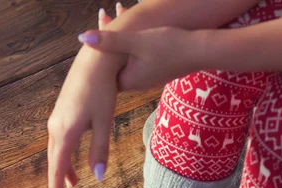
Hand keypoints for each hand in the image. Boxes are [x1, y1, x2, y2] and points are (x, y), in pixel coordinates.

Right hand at [46, 4, 127, 187]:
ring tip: (70, 185)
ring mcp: (57, 118)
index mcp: (66, 131)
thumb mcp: (104, 123)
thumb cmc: (103, 91)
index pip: (58, 168)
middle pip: (54, 161)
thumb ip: (100, 151)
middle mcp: (56, 126)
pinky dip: (64, 155)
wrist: (96, 60)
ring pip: (56, 151)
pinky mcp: (61, 112)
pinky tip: (72, 160)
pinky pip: (59, 141)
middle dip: (56, 183)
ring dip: (62, 169)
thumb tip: (98, 178)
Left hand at [77, 26, 200, 91]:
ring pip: (125, 57)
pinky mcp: (156, 71)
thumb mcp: (137, 41)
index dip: (94, 53)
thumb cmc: (170, 47)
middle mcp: (136, 83)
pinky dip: (132, 42)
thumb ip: (110, 40)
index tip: (91, 31)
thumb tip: (82, 38)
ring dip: (120, 38)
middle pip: (113, 63)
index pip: (103, 70)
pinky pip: (137, 56)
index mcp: (128, 80)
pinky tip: (136, 25)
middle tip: (103, 16)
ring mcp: (146, 78)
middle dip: (107, 40)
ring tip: (117, 11)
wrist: (200, 52)